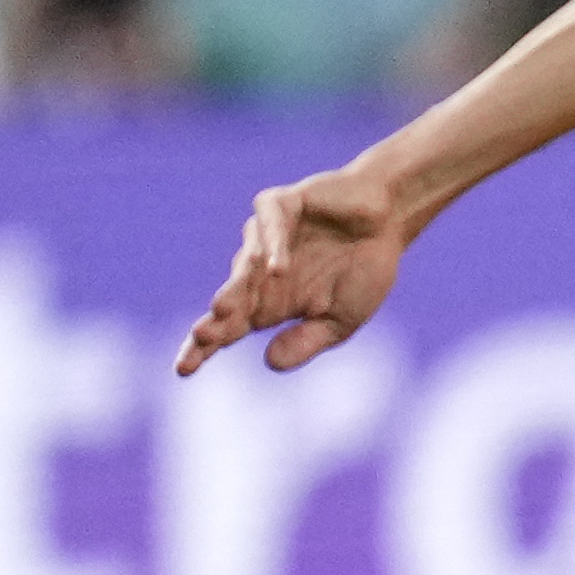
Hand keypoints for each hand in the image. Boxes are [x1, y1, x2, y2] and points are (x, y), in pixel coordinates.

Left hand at [178, 161, 410, 374]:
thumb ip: (308, 341)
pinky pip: (269, 224)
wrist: (391, 219)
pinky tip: (278, 269)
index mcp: (271, 302)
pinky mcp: (282, 205)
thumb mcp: (342, 320)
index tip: (183, 370)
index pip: (229, 327)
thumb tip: (270, 363)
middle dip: (216, 319)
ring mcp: (267, 237)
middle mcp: (260, 271)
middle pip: (229, 298)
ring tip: (222, 310)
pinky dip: (272, 246)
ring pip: (244, 261)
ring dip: (235, 286)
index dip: (205, 347)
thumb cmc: (366, 270)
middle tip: (202, 336)